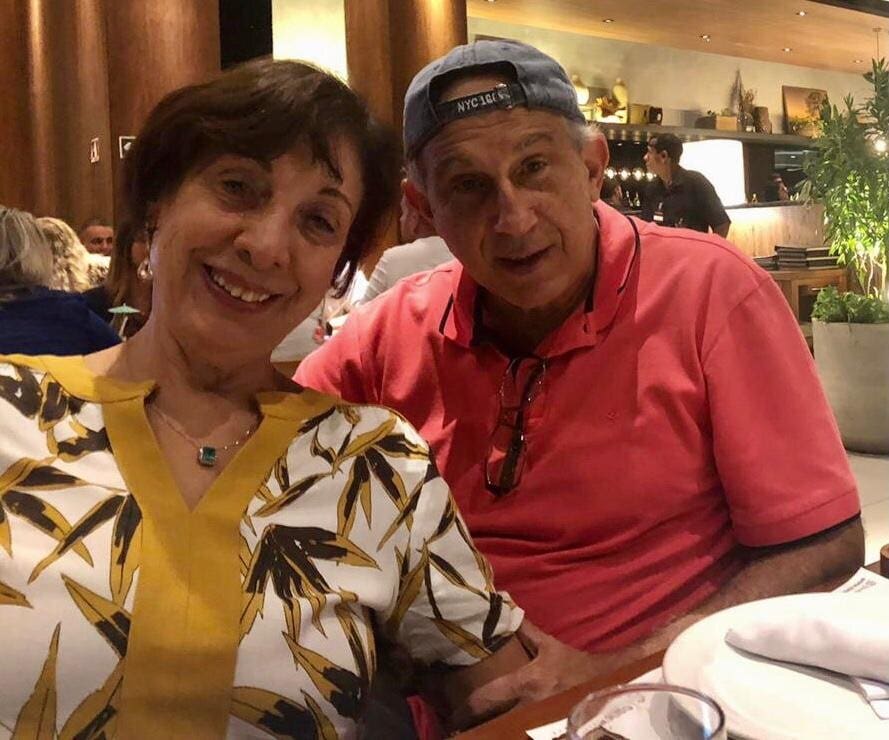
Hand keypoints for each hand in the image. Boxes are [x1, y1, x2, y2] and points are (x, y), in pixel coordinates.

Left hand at [463, 620, 599, 719]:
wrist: (605, 683)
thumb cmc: (576, 664)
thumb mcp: (551, 647)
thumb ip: (529, 633)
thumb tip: (510, 612)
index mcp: (529, 682)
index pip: (493, 695)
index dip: (471, 705)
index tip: (457, 711)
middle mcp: (531, 705)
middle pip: (497, 721)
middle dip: (480, 723)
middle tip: (461, 725)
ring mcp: (541, 720)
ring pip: (510, 728)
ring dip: (496, 728)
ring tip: (476, 730)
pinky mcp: (549, 728)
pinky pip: (524, 731)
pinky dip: (511, 730)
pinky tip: (501, 730)